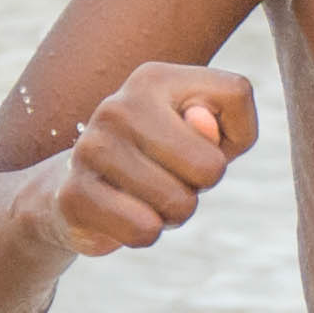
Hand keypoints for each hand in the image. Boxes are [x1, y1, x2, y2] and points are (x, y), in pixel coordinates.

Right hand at [31, 64, 257, 255]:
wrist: (78, 190)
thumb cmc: (156, 161)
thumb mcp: (200, 140)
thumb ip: (222, 128)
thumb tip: (202, 123)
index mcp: (155, 79)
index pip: (237, 93)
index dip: (239, 134)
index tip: (205, 140)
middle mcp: (119, 105)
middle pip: (210, 166)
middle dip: (200, 186)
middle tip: (169, 178)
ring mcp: (93, 147)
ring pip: (179, 204)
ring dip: (172, 214)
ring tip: (145, 196)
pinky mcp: (74, 193)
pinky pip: (144, 230)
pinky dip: (145, 233)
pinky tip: (122, 214)